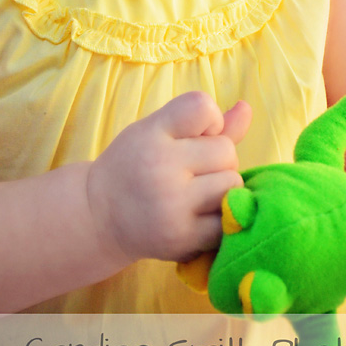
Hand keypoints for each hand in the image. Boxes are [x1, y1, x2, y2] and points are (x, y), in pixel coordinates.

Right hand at [86, 91, 250, 267]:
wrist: (99, 215)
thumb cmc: (136, 164)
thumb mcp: (158, 132)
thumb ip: (204, 123)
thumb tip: (247, 108)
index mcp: (152, 133)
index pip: (203, 107)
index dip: (210, 119)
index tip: (197, 132)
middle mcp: (160, 167)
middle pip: (227, 151)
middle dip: (218, 159)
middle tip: (194, 169)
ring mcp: (172, 205)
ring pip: (233, 184)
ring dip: (223, 187)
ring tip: (197, 192)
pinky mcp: (182, 238)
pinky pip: (228, 221)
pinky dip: (221, 218)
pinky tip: (199, 215)